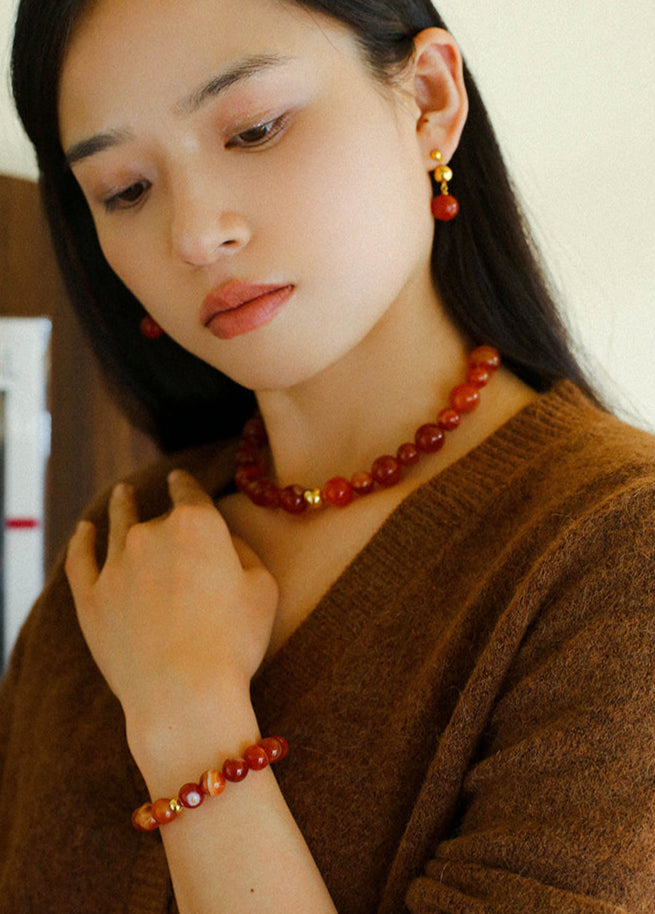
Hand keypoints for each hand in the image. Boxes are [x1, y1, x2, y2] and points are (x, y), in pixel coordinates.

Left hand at [65, 470, 278, 747]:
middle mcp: (152, 534)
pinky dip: (81, 540)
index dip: (186, 483)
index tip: (181, 479)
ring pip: (117, 523)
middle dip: (166, 516)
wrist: (184, 693)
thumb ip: (243, 553)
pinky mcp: (91, 597)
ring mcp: (116, 564)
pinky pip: (81, 558)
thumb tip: (225, 543)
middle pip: (159, 515)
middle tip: (171, 521)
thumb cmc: (234, 642)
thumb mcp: (263, 589)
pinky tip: (84, 529)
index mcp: (197, 524)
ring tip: (122, 495)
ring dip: (122, 505)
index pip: (190, 491)